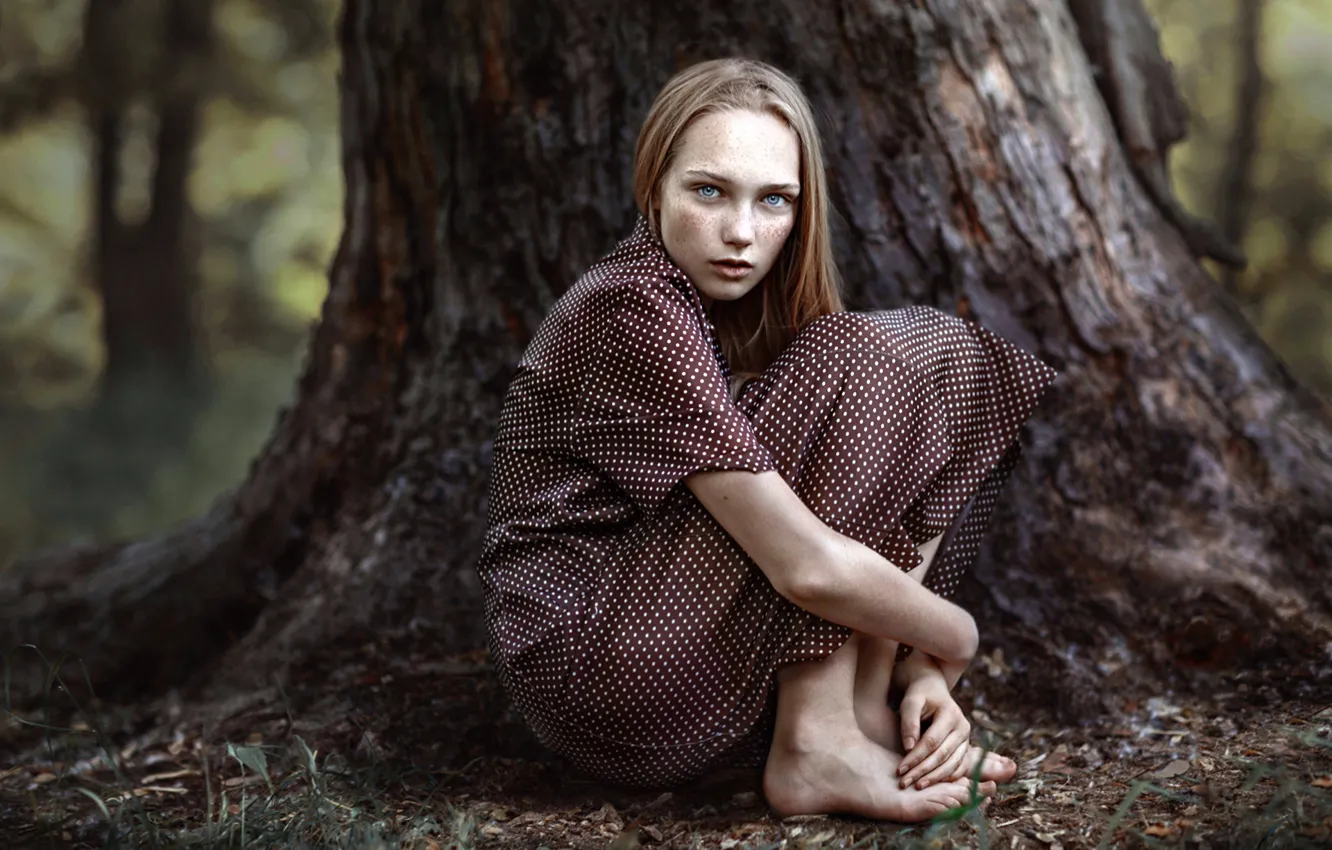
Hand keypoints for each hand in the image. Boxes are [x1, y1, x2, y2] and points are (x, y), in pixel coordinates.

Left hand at [896, 671, 971, 789]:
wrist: (933, 689)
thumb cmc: (919, 694)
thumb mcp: (910, 701)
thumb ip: (909, 722)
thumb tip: (909, 748)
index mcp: (951, 713)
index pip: (932, 742)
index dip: (915, 757)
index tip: (900, 769)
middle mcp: (963, 727)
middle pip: (943, 756)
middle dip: (923, 771)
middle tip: (905, 783)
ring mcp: (967, 738)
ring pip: (953, 764)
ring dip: (935, 778)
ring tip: (917, 786)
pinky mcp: (965, 747)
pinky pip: (959, 767)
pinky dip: (947, 777)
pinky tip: (932, 783)